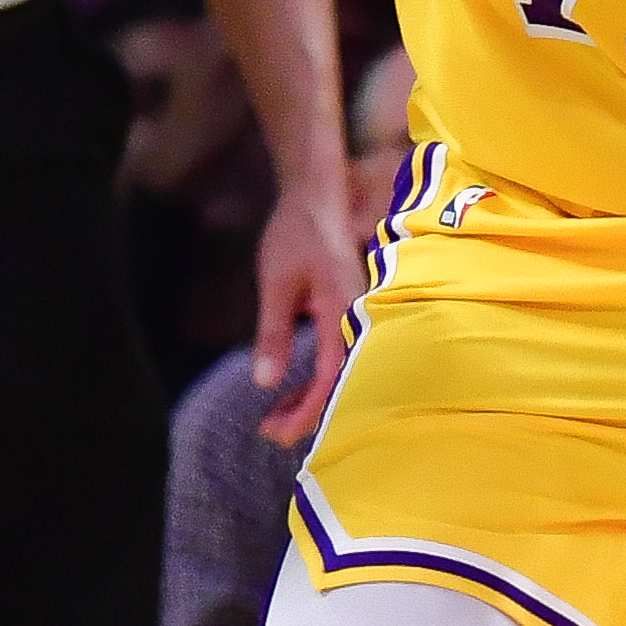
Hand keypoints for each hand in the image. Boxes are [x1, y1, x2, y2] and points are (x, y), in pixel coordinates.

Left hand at [244, 175, 363, 444]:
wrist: (320, 192)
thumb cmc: (297, 232)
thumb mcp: (276, 284)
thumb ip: (274, 334)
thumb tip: (266, 383)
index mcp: (345, 312)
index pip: (330, 378)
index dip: (305, 412)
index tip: (276, 432)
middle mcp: (359, 319)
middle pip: (340, 383)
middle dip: (305, 414)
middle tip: (268, 433)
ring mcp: (357, 317)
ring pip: (341, 372)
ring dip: (310, 398)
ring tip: (274, 417)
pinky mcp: (349, 313)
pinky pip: (338, 356)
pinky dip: (317, 379)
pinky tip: (292, 389)